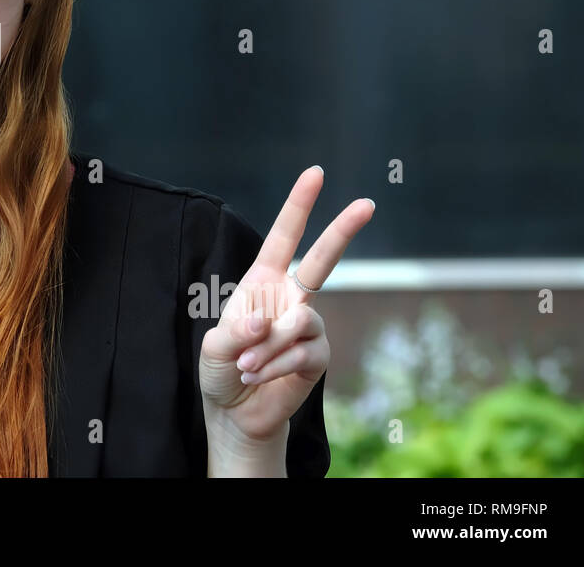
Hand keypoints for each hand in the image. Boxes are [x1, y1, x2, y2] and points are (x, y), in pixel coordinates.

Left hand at [198, 166, 372, 449]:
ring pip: (299, 322)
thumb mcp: (215, 347)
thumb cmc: (222, 369)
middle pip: (323, 260)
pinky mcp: (318, 356)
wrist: (236, 411)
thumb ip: (237, 333)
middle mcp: (290, 298)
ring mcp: (308, 326)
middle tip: (368, 202)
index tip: (316, 173)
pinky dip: (275, 366)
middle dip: (343, 230)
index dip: (299, 205)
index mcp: (262, 282)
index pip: (285, 238)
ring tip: (245, 366)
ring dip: (268, 348)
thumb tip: (268, 321)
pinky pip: (303, 353)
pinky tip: (258, 375)